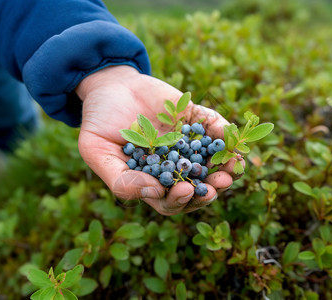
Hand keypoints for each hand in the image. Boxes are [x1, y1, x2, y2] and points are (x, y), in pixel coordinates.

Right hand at [75, 65, 243, 215]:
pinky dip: (224, 133)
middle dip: (211, 187)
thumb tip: (154, 192)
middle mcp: (173, 166)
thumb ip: (121, 178)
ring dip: (227, 166)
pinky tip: (231, 135)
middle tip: (220, 183)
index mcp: (150, 180)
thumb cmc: (99, 122)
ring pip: (212, 162)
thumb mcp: (97, 152)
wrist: (108, 86)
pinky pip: (213, 129)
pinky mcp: (194, 120)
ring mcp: (186, 143)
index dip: (181, 201)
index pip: (171, 200)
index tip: (185, 190)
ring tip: (234, 165)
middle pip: (198, 186)